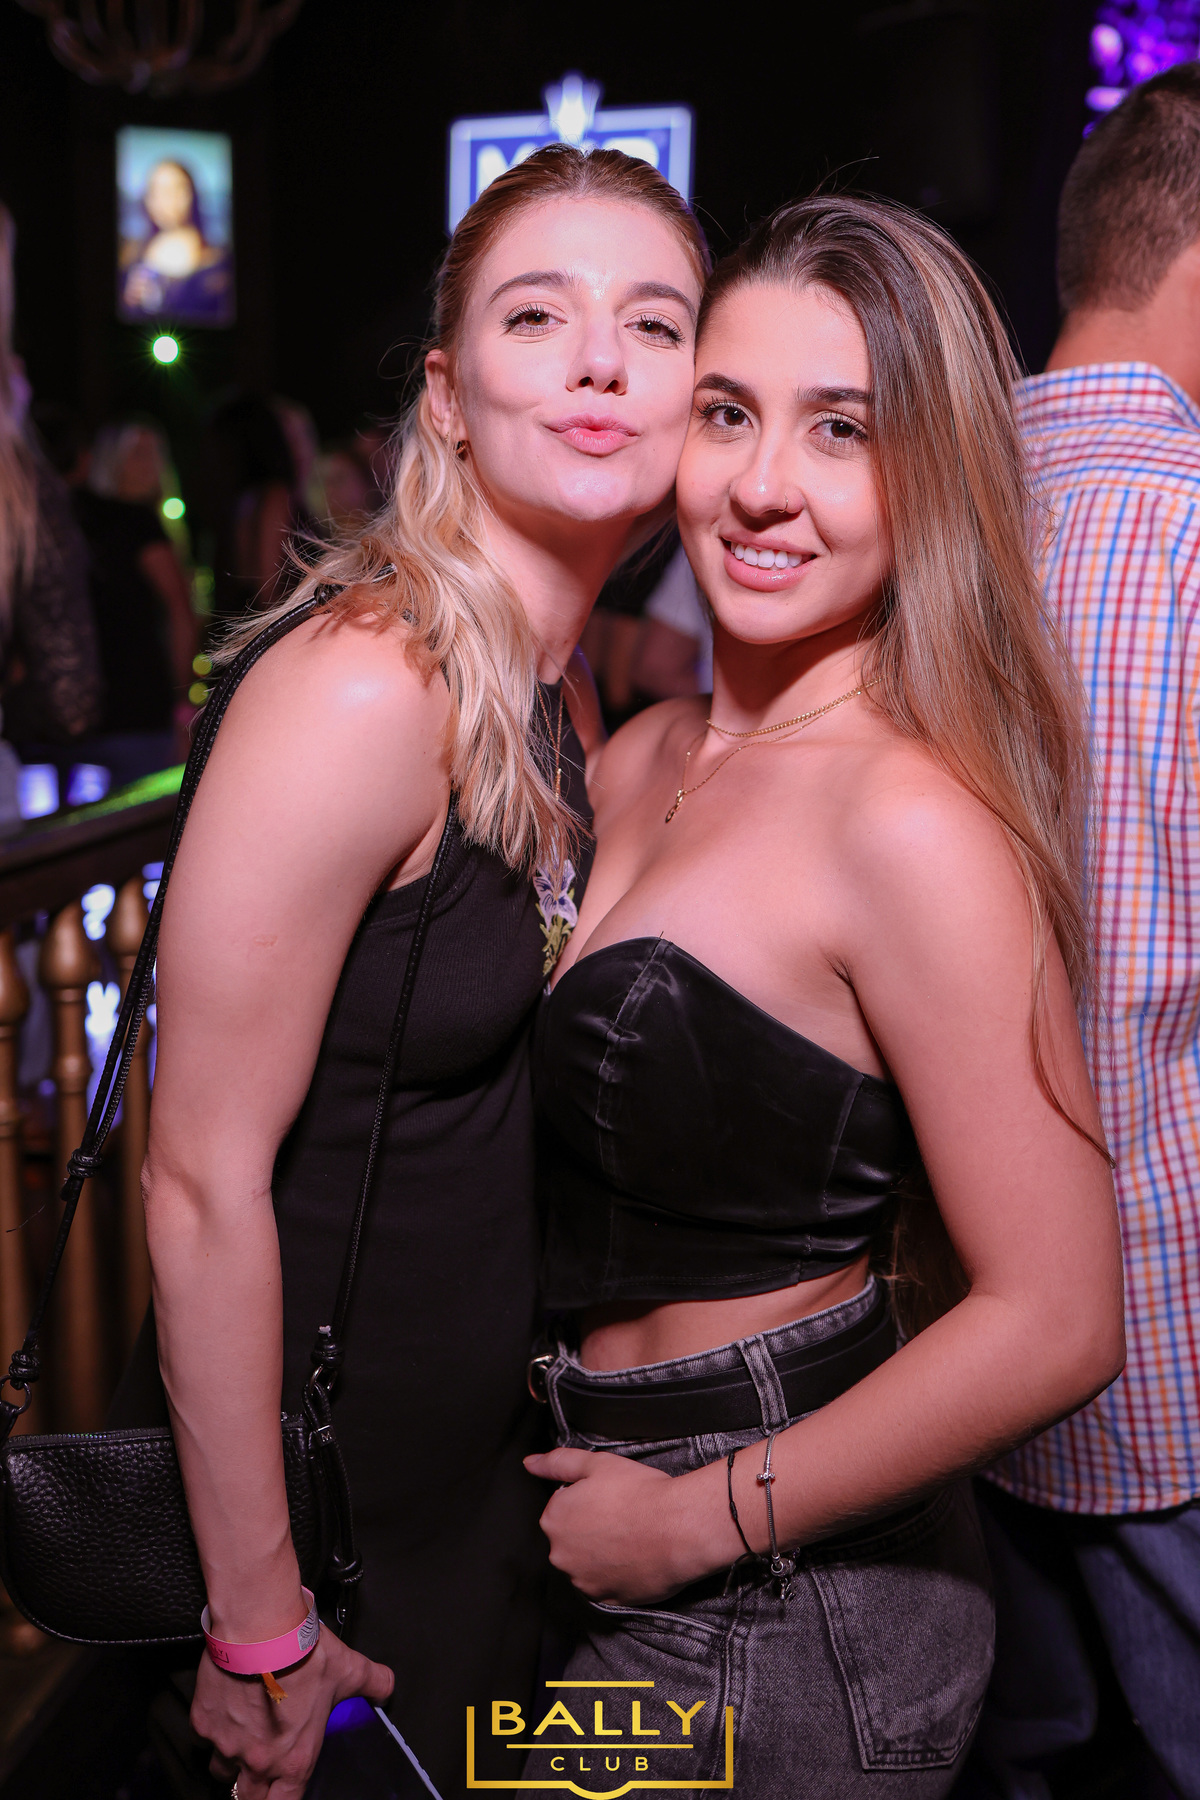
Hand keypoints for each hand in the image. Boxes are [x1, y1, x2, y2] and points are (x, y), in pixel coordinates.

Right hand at [194, 1623, 393, 1798]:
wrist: (262, 1628)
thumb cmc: (303, 1652)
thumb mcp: (349, 1670)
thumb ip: (373, 1684)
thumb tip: (386, 1688)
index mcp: (294, 1759)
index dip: (283, 1799)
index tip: (283, 1791)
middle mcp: (259, 1759)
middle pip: (247, 1797)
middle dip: (254, 1788)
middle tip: (261, 1769)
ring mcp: (227, 1744)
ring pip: (222, 1770)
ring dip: (232, 1760)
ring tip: (243, 1736)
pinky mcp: (205, 1722)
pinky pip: (204, 1737)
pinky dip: (213, 1728)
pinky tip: (225, 1708)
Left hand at [524, 1447, 724, 1604]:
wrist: (678, 1529)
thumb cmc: (640, 1493)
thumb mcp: (597, 1463)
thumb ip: (558, 1462)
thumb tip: (530, 1463)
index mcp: (554, 1519)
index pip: (563, 1507)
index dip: (588, 1500)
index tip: (609, 1498)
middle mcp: (561, 1555)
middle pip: (571, 1538)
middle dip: (590, 1528)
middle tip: (621, 1516)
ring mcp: (582, 1581)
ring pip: (586, 1563)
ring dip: (601, 1553)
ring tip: (630, 1537)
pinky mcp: (606, 1599)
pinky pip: (604, 1584)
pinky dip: (615, 1574)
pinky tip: (634, 1558)